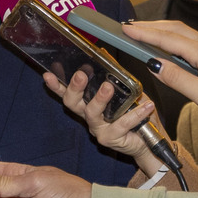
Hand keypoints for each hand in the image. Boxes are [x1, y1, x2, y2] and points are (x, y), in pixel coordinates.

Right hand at [43, 70, 163, 174]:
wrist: (149, 141)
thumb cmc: (136, 115)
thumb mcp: (126, 91)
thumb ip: (116, 76)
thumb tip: (105, 55)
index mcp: (88, 104)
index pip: (68, 93)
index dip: (56, 85)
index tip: (48, 74)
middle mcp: (89, 117)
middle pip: (73, 103)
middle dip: (75, 88)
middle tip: (81, 75)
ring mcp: (98, 129)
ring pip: (92, 113)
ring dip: (99, 99)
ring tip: (108, 87)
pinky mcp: (110, 139)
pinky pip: (121, 124)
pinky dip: (134, 114)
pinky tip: (147, 106)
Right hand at [123, 21, 197, 125]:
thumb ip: (177, 78)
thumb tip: (153, 64)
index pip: (165, 38)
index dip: (142, 33)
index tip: (123, 28)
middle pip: (172, 29)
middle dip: (149, 26)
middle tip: (128, 27)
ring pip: (182, 33)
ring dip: (161, 30)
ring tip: (143, 32)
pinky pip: (189, 41)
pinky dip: (173, 39)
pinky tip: (168, 47)